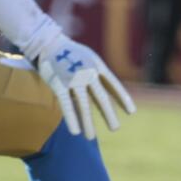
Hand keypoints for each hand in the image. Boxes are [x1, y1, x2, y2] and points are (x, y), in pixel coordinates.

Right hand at [24, 20, 136, 138]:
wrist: (48, 42)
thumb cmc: (70, 52)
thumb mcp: (89, 57)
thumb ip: (98, 73)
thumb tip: (106, 92)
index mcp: (98, 66)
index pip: (114, 85)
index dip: (123, 99)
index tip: (131, 112)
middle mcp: (88, 73)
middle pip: (101, 98)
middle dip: (108, 115)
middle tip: (115, 128)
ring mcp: (74, 79)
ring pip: (83, 105)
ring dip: (88, 123)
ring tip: (91, 137)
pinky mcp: (59, 84)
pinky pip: (67, 105)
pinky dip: (72, 119)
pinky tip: (75, 132)